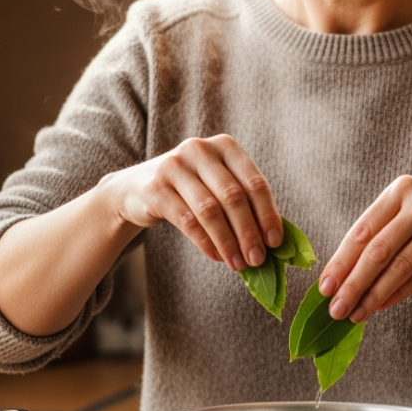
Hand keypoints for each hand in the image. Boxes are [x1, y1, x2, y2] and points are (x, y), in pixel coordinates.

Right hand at [99, 134, 282, 270]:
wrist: (136, 189)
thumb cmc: (190, 190)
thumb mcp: (218, 186)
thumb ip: (244, 203)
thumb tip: (274, 241)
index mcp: (224, 146)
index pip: (254, 182)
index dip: (267, 214)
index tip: (274, 242)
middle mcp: (200, 150)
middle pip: (233, 197)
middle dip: (248, 232)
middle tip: (257, 260)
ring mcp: (174, 166)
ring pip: (210, 210)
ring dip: (228, 242)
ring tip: (238, 264)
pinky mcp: (155, 187)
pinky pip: (186, 220)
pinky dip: (206, 242)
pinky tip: (217, 256)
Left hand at [319, 176, 411, 321]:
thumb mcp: (410, 211)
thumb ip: (381, 234)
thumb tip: (342, 274)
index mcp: (400, 190)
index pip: (362, 230)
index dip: (340, 261)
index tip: (324, 287)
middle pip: (378, 250)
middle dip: (353, 283)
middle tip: (335, 309)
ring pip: (400, 265)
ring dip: (374, 295)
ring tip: (355, 314)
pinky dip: (399, 293)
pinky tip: (381, 307)